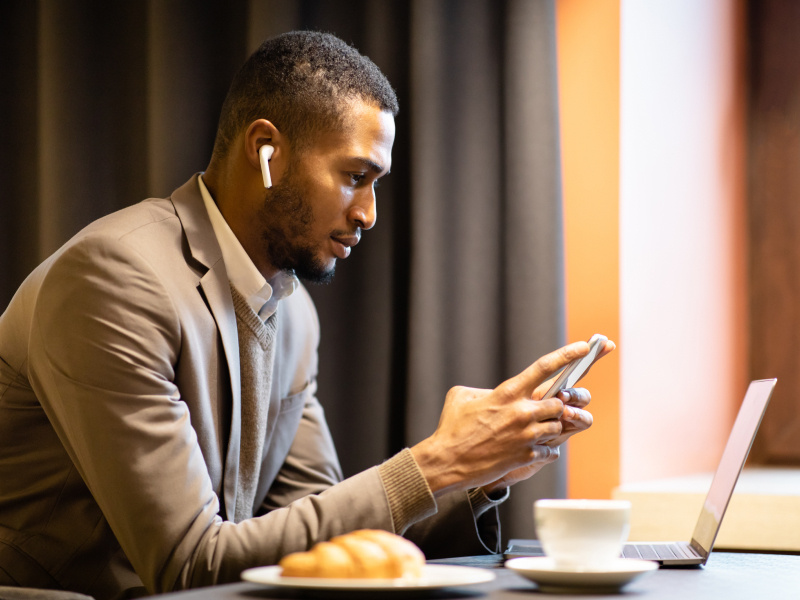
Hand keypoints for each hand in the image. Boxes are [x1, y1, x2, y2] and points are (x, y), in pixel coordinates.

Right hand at [410, 341, 595, 495]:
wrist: (446, 461)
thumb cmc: (451, 427)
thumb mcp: (462, 396)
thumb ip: (486, 390)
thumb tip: (495, 392)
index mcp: (507, 393)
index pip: (544, 367)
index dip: (567, 355)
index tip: (583, 347)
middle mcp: (521, 412)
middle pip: (558, 403)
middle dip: (554, 406)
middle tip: (541, 411)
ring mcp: (525, 436)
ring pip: (556, 427)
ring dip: (549, 428)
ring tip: (530, 431)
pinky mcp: (525, 457)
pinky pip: (551, 451)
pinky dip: (544, 449)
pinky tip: (529, 449)